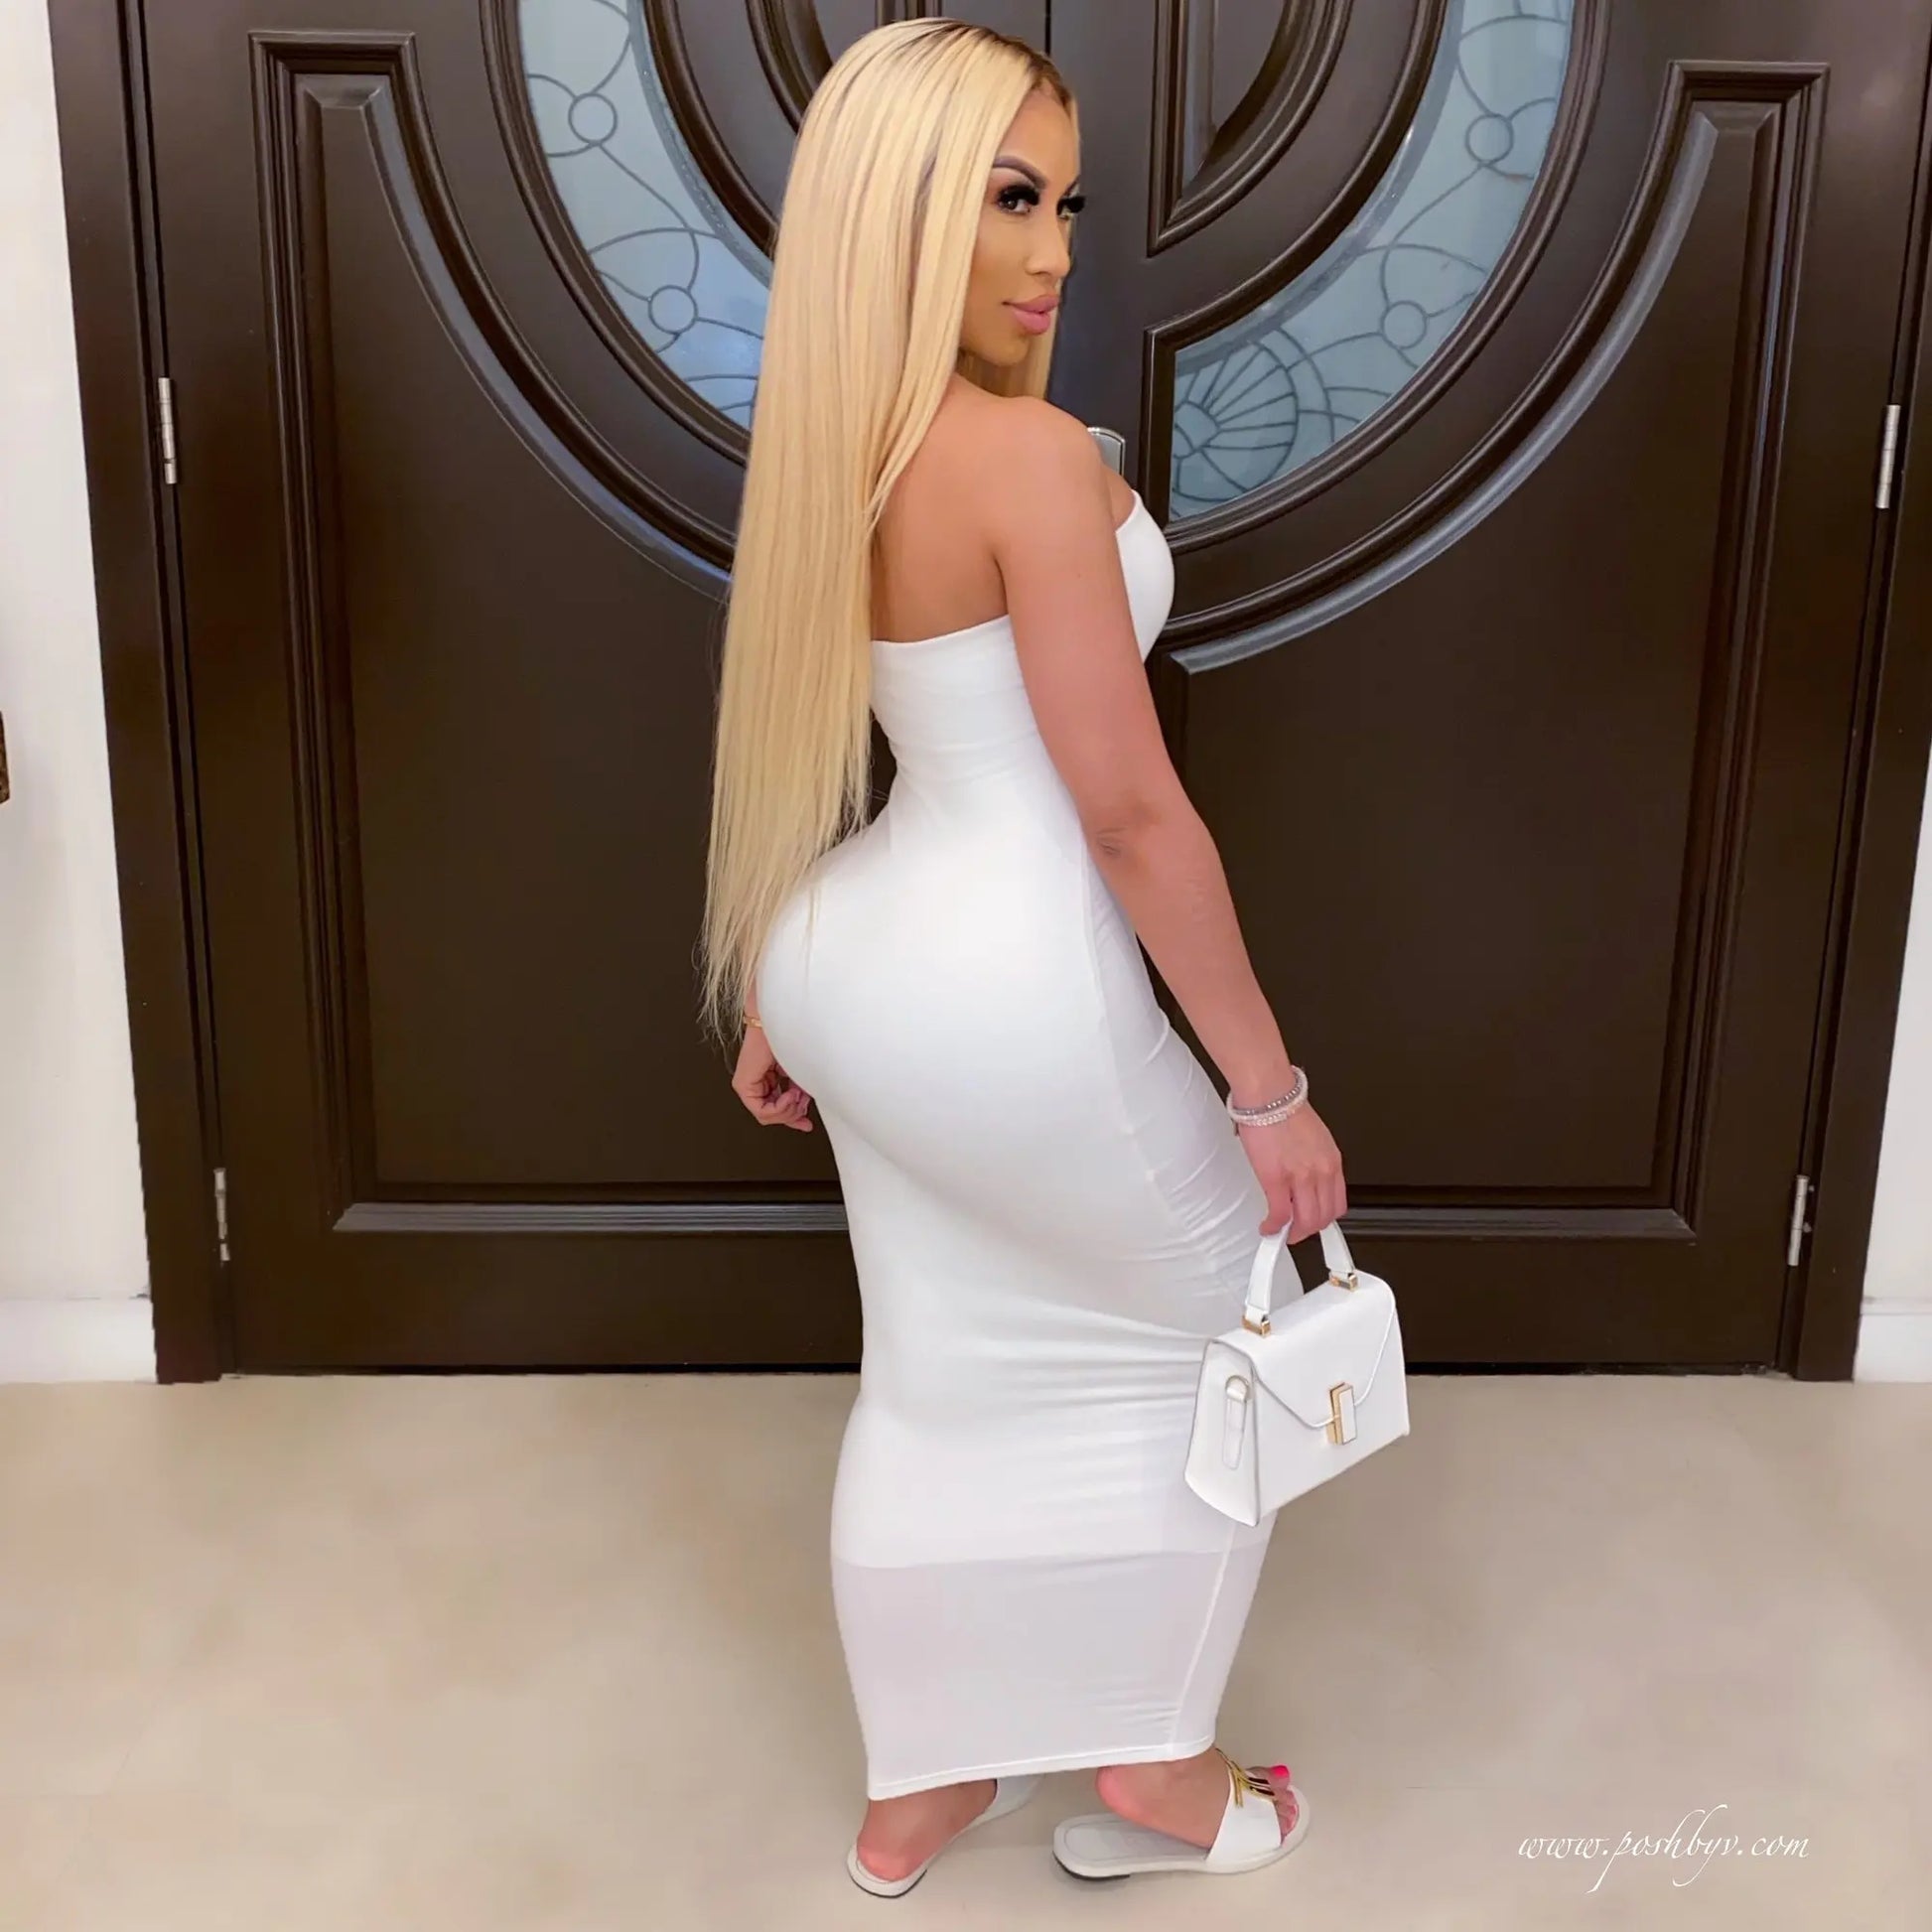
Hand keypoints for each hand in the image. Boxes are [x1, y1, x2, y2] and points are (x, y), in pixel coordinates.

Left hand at [732, 1022, 814, 1131]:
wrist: (781, 1021)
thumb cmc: (790, 1039)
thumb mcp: (798, 1075)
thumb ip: (798, 1095)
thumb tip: (803, 1111)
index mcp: (765, 1080)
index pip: (774, 1111)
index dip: (792, 1119)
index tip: (805, 1122)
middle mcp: (753, 1084)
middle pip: (772, 1116)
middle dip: (792, 1113)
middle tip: (804, 1104)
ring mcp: (746, 1086)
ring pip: (766, 1116)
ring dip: (788, 1109)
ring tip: (798, 1095)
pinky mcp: (743, 1085)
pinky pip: (761, 1110)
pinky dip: (779, 1107)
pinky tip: (790, 1095)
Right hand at [1234, 1101, 1344, 1239]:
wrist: (1269, 1094)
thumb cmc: (1285, 1108)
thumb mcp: (1314, 1138)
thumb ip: (1313, 1161)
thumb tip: (1303, 1177)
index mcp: (1332, 1160)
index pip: (1338, 1203)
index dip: (1325, 1219)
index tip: (1315, 1222)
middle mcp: (1321, 1171)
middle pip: (1324, 1217)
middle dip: (1309, 1230)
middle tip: (1296, 1231)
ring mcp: (1300, 1177)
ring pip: (1306, 1221)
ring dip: (1293, 1233)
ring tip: (1282, 1231)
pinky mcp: (1276, 1179)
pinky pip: (1280, 1215)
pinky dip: (1273, 1227)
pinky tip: (1268, 1227)